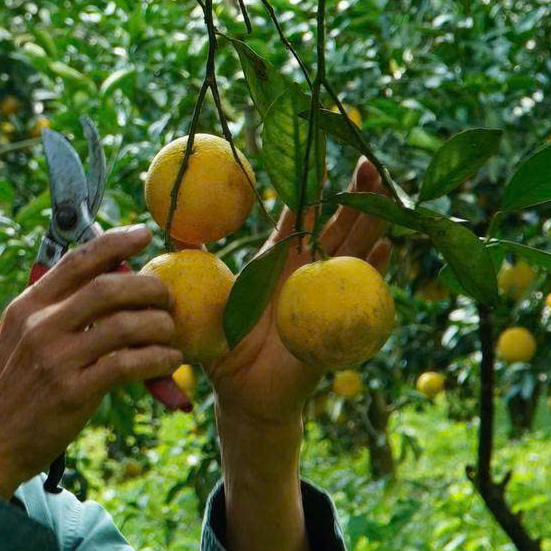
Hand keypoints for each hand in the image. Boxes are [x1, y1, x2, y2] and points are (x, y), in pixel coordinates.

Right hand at [0, 224, 183, 498]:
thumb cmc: (4, 394)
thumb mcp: (12, 340)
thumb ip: (47, 312)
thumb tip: (94, 281)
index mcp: (26, 307)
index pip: (76, 261)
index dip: (115, 242)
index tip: (144, 234)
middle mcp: (40, 326)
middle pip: (110, 287)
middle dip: (150, 287)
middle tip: (167, 298)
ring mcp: (56, 359)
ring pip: (127, 324)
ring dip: (160, 327)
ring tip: (172, 335)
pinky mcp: (73, 392)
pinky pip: (129, 365)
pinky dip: (158, 360)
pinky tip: (169, 363)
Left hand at [210, 157, 395, 431]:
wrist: (243, 395)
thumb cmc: (222, 348)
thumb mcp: (203, 297)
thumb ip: (191, 261)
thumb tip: (165, 225)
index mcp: (275, 261)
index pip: (299, 216)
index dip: (310, 188)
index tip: (321, 155)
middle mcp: (305, 272)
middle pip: (336, 225)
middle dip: (354, 194)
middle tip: (367, 160)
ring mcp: (324, 295)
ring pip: (353, 251)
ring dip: (371, 222)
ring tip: (385, 192)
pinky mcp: (335, 322)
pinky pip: (360, 294)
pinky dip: (373, 271)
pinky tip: (385, 248)